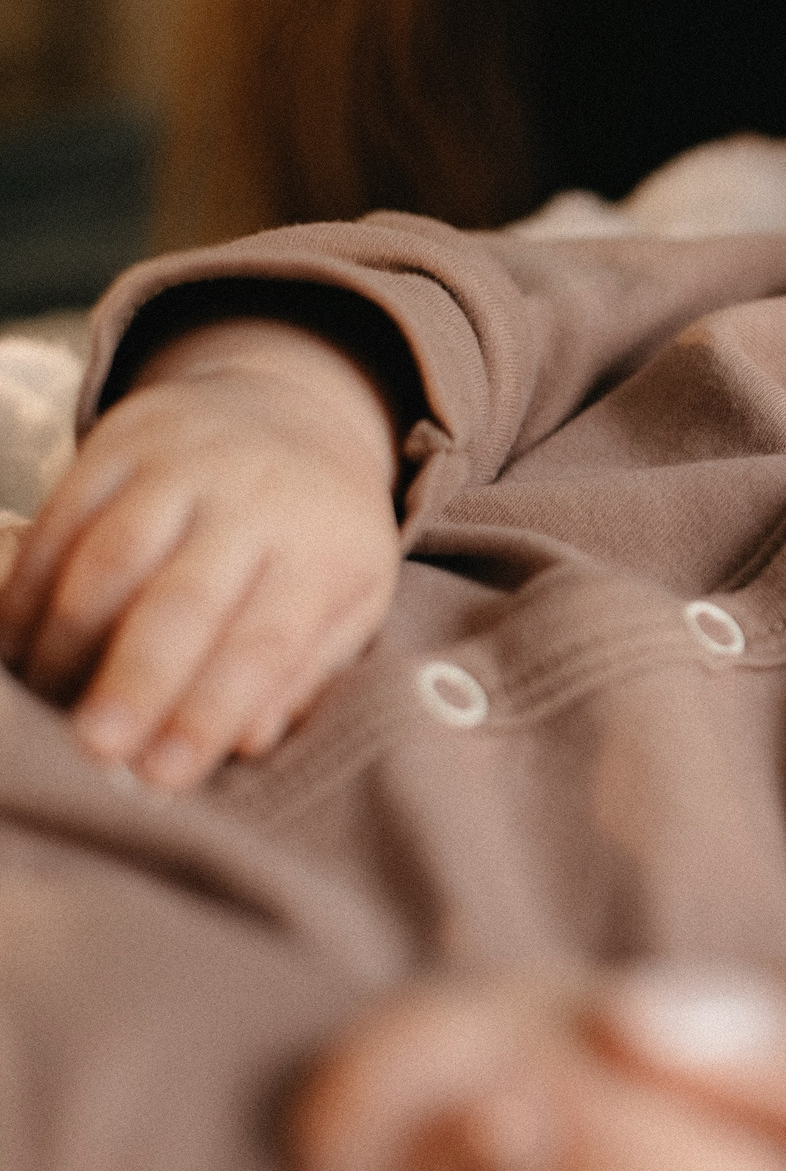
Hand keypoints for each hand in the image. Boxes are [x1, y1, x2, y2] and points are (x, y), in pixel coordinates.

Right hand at [0, 316, 402, 788]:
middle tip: (95, 748)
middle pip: (183, 598)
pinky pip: (58, 523)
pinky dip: (27, 592)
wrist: (287, 412)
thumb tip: (250, 742)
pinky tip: (20, 647)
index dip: (212, 710)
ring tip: (51, 705)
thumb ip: (304, 672)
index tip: (164, 776)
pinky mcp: (116, 445)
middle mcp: (254, 499)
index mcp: (324, 548)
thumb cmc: (319, 536)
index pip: (267, 640)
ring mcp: (182, 465)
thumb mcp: (350, 599)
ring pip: (109, 560)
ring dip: (67, 642)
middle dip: (135, 679)